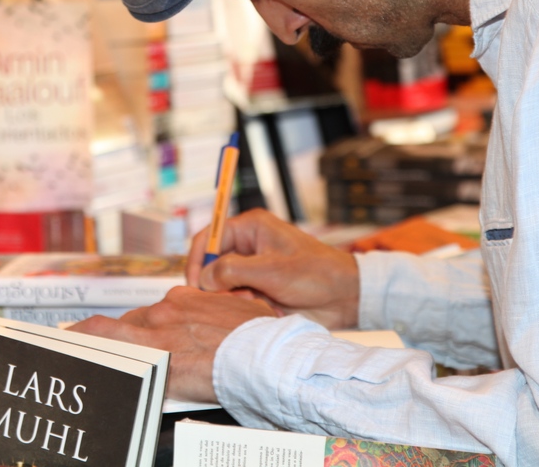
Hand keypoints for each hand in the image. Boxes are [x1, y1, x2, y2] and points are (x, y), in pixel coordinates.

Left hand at [70, 286, 275, 402]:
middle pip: (132, 322)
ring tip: (69, 344)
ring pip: (113, 331)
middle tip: (96, 344)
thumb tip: (233, 315)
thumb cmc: (261, 338)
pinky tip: (77, 353)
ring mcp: (158, 330)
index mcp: (188, 298)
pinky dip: (91, 347)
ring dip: (93, 339)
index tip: (133, 331)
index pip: (155, 312)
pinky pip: (111, 347)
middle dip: (117, 335)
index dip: (143, 325)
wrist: (263, 356)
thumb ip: (227, 311)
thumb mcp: (245, 312)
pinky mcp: (154, 355)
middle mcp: (167, 310)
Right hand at [187, 208, 359, 329]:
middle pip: (211, 264)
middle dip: (216, 285)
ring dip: (232, 299)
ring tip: (255, 304)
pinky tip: (263, 310)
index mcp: (250, 228)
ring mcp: (252, 269)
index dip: (196, 260)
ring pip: (222, 286)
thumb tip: (203, 278)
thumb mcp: (272, 270)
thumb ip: (232, 271)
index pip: (208, 238)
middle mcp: (247, 246)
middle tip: (230, 299)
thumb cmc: (316, 274)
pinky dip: (243, 308)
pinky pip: (236, 299)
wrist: (345, 298)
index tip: (193, 285)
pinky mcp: (258, 289)